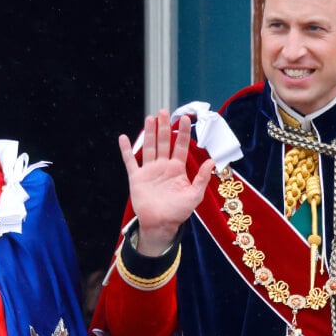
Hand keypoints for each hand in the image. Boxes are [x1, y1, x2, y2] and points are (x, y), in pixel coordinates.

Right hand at [118, 110, 214, 254]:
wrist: (160, 224)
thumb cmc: (178, 212)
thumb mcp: (195, 195)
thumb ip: (202, 178)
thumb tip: (212, 161)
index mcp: (177, 169)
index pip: (181, 146)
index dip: (182, 133)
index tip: (184, 119)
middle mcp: (163, 166)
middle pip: (164, 142)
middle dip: (164, 127)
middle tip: (163, 111)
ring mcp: (149, 171)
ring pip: (149, 147)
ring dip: (149, 133)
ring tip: (150, 118)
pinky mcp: (137, 177)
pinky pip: (130, 161)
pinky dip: (126, 150)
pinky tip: (123, 138)